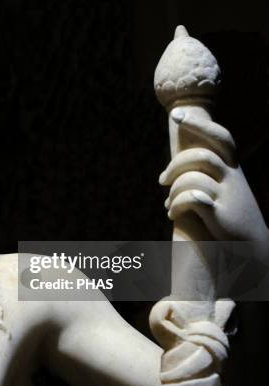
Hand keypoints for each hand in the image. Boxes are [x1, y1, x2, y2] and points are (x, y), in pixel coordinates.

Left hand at [159, 108, 268, 243]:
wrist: (249, 245)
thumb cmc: (228, 213)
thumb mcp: (221, 189)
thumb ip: (203, 173)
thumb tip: (175, 166)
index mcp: (232, 168)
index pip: (220, 138)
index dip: (199, 124)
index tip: (176, 114)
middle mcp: (232, 178)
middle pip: (201, 156)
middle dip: (175, 165)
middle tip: (162, 180)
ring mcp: (227, 195)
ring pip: (192, 178)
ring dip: (173, 191)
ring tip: (168, 204)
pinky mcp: (220, 213)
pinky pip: (193, 199)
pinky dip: (177, 205)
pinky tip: (172, 214)